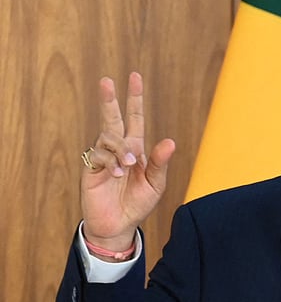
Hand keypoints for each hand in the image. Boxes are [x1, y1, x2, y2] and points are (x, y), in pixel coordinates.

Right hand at [80, 72, 175, 252]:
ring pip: (107, 137)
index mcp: (136, 148)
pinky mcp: (90, 168)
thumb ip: (160, 163)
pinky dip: (110, 163)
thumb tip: (170, 141)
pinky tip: (116, 174)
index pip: (134, 118)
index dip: (134, 98)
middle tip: (107, 80)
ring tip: (128, 166)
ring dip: (120, 148)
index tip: (134, 77)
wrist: (119, 225)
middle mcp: (118, 149)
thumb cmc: (138, 204)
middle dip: (110, 100)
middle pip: (112, 118)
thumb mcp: (155, 184)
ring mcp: (102, 157)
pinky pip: (97, 155)